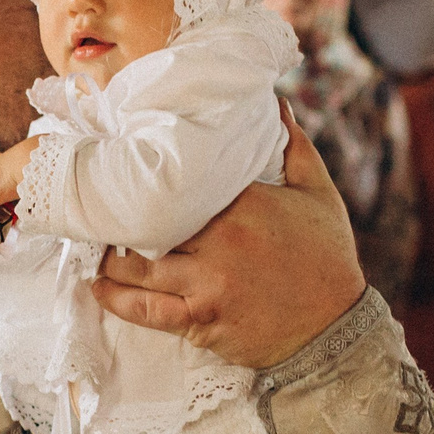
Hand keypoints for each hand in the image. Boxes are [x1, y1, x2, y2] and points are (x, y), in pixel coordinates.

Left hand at [90, 101, 365, 367]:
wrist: (335, 329)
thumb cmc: (326, 258)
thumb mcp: (318, 194)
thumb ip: (293, 146)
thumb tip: (275, 104)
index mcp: (244, 204)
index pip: (183, 181)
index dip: (153, 175)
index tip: (131, 165)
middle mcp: (220, 242)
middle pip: (150, 222)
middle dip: (123, 215)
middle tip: (101, 205)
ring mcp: (206, 283)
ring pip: (138, 267)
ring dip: (112, 256)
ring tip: (97, 243)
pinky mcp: (199, 320)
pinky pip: (145, 310)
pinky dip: (116, 298)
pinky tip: (98, 286)